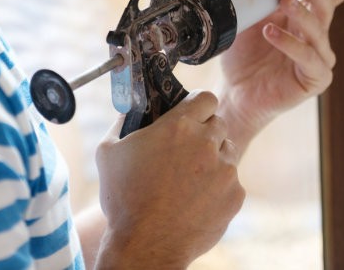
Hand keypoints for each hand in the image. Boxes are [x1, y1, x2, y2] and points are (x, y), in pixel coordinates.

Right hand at [94, 91, 244, 269]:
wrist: (146, 246)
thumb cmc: (124, 198)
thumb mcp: (108, 152)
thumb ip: (121, 121)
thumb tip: (130, 108)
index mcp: (179, 126)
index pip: (205, 97)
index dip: (197, 105)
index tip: (191, 115)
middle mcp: (206, 143)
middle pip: (218, 123)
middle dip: (204, 132)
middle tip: (186, 150)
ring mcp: (225, 170)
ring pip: (228, 151)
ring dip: (213, 158)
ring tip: (189, 179)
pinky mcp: (235, 195)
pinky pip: (232, 181)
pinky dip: (218, 187)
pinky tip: (196, 200)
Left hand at [217, 0, 343, 151]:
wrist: (235, 91)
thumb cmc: (243, 55)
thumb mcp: (247, 18)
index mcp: (307, 18)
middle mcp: (317, 36)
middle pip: (327, 7)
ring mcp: (318, 58)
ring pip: (319, 30)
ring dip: (302, 12)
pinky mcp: (315, 79)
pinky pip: (307, 57)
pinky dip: (290, 43)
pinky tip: (271, 32)